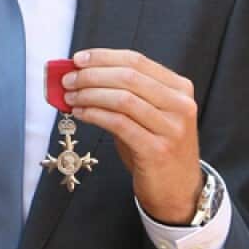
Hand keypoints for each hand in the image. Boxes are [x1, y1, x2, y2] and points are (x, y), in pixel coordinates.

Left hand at [64, 48, 202, 223]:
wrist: (178, 190)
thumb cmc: (156, 148)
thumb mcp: (146, 116)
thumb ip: (122, 94)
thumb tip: (81, 77)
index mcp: (179, 88)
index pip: (136, 61)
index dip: (103, 57)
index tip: (77, 59)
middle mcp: (180, 104)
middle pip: (128, 77)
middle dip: (92, 75)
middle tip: (68, 80)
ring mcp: (171, 128)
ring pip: (123, 99)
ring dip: (90, 94)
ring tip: (70, 97)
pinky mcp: (158, 150)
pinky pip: (119, 124)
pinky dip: (95, 115)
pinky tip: (81, 114)